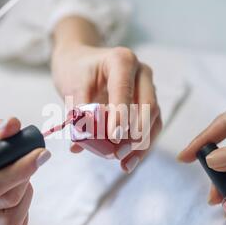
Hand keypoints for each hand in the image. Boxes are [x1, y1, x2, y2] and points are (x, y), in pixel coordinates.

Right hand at [0, 113, 50, 224]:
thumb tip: (14, 126)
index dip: (20, 170)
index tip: (40, 154)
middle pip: (7, 200)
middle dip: (25, 177)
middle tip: (27, 156)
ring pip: (11, 220)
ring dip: (25, 195)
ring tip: (19, 173)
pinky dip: (22, 214)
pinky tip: (20, 191)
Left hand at [52, 17, 161, 172]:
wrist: (80, 61)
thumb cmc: (76, 70)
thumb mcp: (71, 86)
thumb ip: (78, 113)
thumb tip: (79, 144)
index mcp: (121, 60)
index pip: (124, 89)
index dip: (120, 114)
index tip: (113, 137)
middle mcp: (141, 73)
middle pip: (149, 105)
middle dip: (135, 134)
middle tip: (118, 153)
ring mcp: (147, 88)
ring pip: (154, 119)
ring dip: (141, 145)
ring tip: (124, 164)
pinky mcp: (147, 105)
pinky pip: (150, 127)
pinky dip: (140, 146)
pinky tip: (128, 163)